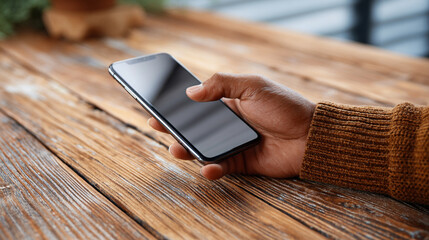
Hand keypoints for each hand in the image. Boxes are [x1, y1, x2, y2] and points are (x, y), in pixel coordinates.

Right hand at [148, 73, 315, 179]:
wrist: (311, 136)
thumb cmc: (285, 107)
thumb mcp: (253, 86)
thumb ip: (222, 84)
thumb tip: (191, 91)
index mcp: (230, 103)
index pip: (198, 105)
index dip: (178, 106)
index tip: (158, 105)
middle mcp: (228, 125)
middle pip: (195, 128)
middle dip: (175, 127)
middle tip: (158, 125)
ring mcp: (233, 145)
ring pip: (203, 149)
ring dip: (187, 149)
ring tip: (177, 148)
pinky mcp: (241, 163)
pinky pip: (221, 167)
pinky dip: (212, 169)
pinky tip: (208, 166)